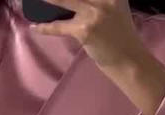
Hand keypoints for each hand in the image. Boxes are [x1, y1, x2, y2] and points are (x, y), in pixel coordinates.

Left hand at [31, 0, 164, 114]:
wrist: (128, 59)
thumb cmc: (120, 35)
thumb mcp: (115, 7)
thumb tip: (73, 1)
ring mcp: (94, 13)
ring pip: (64, 1)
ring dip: (48, 0)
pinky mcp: (85, 30)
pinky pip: (60, 27)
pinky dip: (46, 28)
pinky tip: (35, 27)